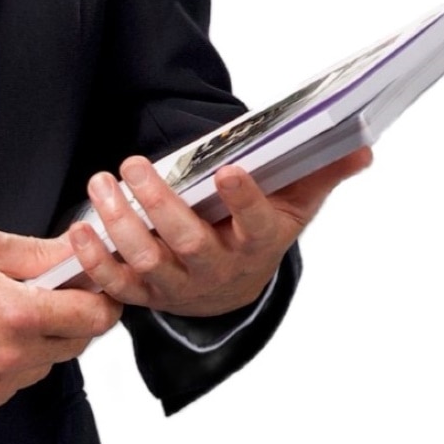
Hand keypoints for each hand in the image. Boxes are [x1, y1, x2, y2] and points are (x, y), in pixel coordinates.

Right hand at [0, 222, 119, 416]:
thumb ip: (37, 252)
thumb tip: (75, 250)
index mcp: (16, 313)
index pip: (94, 317)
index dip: (101, 300)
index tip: (94, 289)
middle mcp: (10, 357)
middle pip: (77, 344)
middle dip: (71, 319)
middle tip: (45, 296)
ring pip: (46, 367)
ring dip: (40, 344)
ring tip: (2, 318)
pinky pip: (14, 386)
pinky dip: (10, 366)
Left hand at [63, 144, 373, 317]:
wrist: (232, 287)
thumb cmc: (261, 230)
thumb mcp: (297, 203)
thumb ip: (324, 171)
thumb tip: (364, 146)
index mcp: (256, 244)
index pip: (255, 225)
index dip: (243, 201)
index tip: (229, 171)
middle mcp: (217, 271)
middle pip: (187, 242)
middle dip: (158, 203)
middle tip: (135, 163)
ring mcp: (178, 287)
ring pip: (146, 260)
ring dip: (119, 223)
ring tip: (102, 182)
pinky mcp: (146, 296)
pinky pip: (117, 284)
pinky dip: (94, 261)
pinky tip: (79, 229)